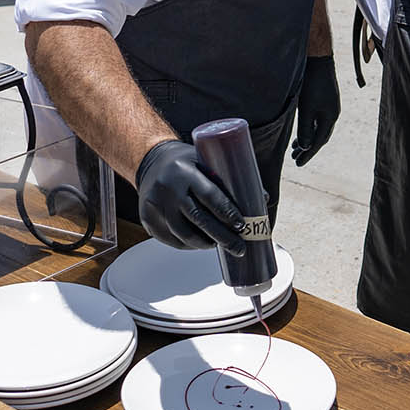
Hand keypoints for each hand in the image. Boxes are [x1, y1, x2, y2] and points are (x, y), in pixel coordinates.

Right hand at [135, 140, 244, 254]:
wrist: (150, 161)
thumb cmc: (186, 162)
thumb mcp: (206, 161)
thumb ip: (231, 180)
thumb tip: (262, 199)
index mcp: (185, 171)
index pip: (209, 195)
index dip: (228, 213)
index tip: (242, 226)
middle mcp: (168, 188)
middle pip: (198, 219)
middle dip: (222, 237)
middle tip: (239, 248)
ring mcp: (155, 205)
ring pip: (183, 234)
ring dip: (205, 244)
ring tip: (219, 245)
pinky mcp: (147, 219)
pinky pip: (171, 239)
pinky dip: (188, 245)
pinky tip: (200, 244)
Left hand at [290, 55, 339, 165]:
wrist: (318, 61)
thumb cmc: (312, 84)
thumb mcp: (306, 109)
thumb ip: (306, 129)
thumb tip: (306, 147)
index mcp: (330, 118)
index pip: (318, 142)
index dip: (308, 154)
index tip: (298, 163)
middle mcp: (332, 114)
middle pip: (320, 137)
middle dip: (308, 149)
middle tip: (295, 158)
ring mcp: (329, 107)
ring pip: (318, 129)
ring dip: (308, 139)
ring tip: (296, 147)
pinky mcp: (325, 100)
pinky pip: (318, 120)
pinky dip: (309, 128)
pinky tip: (302, 129)